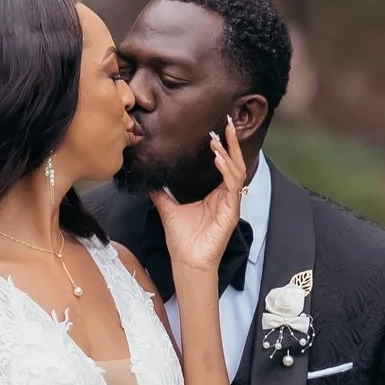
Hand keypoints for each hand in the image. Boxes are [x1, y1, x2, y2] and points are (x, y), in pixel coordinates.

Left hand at [148, 121, 249, 276]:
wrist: (186, 261)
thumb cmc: (182, 239)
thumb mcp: (167, 208)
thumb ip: (160, 192)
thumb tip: (149, 179)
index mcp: (216, 194)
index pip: (224, 165)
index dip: (222, 147)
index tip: (214, 130)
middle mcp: (227, 197)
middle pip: (235, 163)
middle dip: (231, 143)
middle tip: (226, 123)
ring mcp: (231, 204)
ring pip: (236, 172)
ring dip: (228, 154)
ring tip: (218, 140)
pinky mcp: (231, 212)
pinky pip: (232, 187)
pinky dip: (226, 171)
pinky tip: (218, 159)